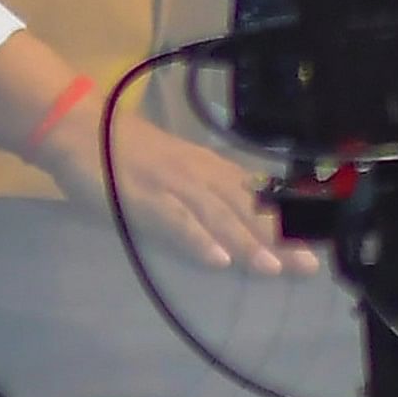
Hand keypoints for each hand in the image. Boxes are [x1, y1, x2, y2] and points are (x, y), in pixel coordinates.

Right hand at [36, 109, 313, 275]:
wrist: (80, 127)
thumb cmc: (133, 155)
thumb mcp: (183, 168)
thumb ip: (213, 191)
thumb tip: (248, 219)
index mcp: (213, 169)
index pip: (260, 198)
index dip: (289, 222)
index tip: (318, 246)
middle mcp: (201, 176)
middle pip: (246, 211)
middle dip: (279, 240)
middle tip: (307, 268)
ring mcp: (173, 186)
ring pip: (217, 217)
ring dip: (246, 244)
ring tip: (272, 268)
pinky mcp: (143, 198)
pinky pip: (175, 222)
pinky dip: (197, 241)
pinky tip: (217, 261)